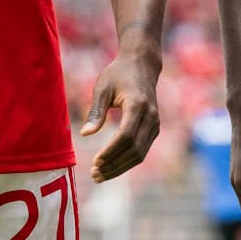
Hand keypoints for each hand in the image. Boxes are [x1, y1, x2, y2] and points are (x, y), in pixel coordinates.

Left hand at [82, 50, 162, 182]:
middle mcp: (151, 116)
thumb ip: (96, 111)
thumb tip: (85, 135)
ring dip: (120, 167)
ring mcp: (155, 123)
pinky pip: (142, 150)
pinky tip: (111, 166)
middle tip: (94, 175)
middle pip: (134, 149)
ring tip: (100, 175)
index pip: (126, 136)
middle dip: (114, 165)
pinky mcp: (154, 128)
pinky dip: (127, 161)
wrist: (143, 64)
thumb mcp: (103, 87)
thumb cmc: (119, 73)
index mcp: (138, 104)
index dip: (111, 152)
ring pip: (140, 154)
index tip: (95, 162)